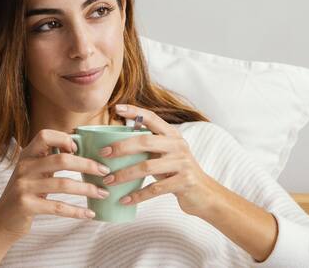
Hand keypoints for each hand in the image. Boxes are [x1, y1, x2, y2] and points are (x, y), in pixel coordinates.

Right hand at [0, 129, 112, 240]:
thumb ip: (50, 160)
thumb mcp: (33, 172)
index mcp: (27, 155)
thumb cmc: (26, 193)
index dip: (64, 138)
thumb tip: (81, 148)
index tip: (79, 149)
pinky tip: (89, 214)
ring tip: (103, 193)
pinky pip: (57, 207)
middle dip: (87, 165)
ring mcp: (24, 186)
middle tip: (105, 171)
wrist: (3, 220)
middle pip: (62, 160)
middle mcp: (24, 167)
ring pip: (63, 184)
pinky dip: (76, 211)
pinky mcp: (26, 205)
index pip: (45, 136)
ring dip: (87, 189)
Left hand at [101, 104, 219, 217]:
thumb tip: (114, 143)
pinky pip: (155, 189)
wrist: (205, 194)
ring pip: (147, 167)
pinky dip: (137, 195)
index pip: (152, 118)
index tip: (116, 108)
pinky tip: (124, 199)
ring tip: (108, 181)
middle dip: (122, 147)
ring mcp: (182, 163)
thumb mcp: (166, 155)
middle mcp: (178, 145)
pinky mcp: (184, 182)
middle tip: (104, 154)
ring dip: (124, 175)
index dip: (134, 111)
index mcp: (172, 135)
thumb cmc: (177, 172)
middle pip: (145, 141)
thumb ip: (148, 146)